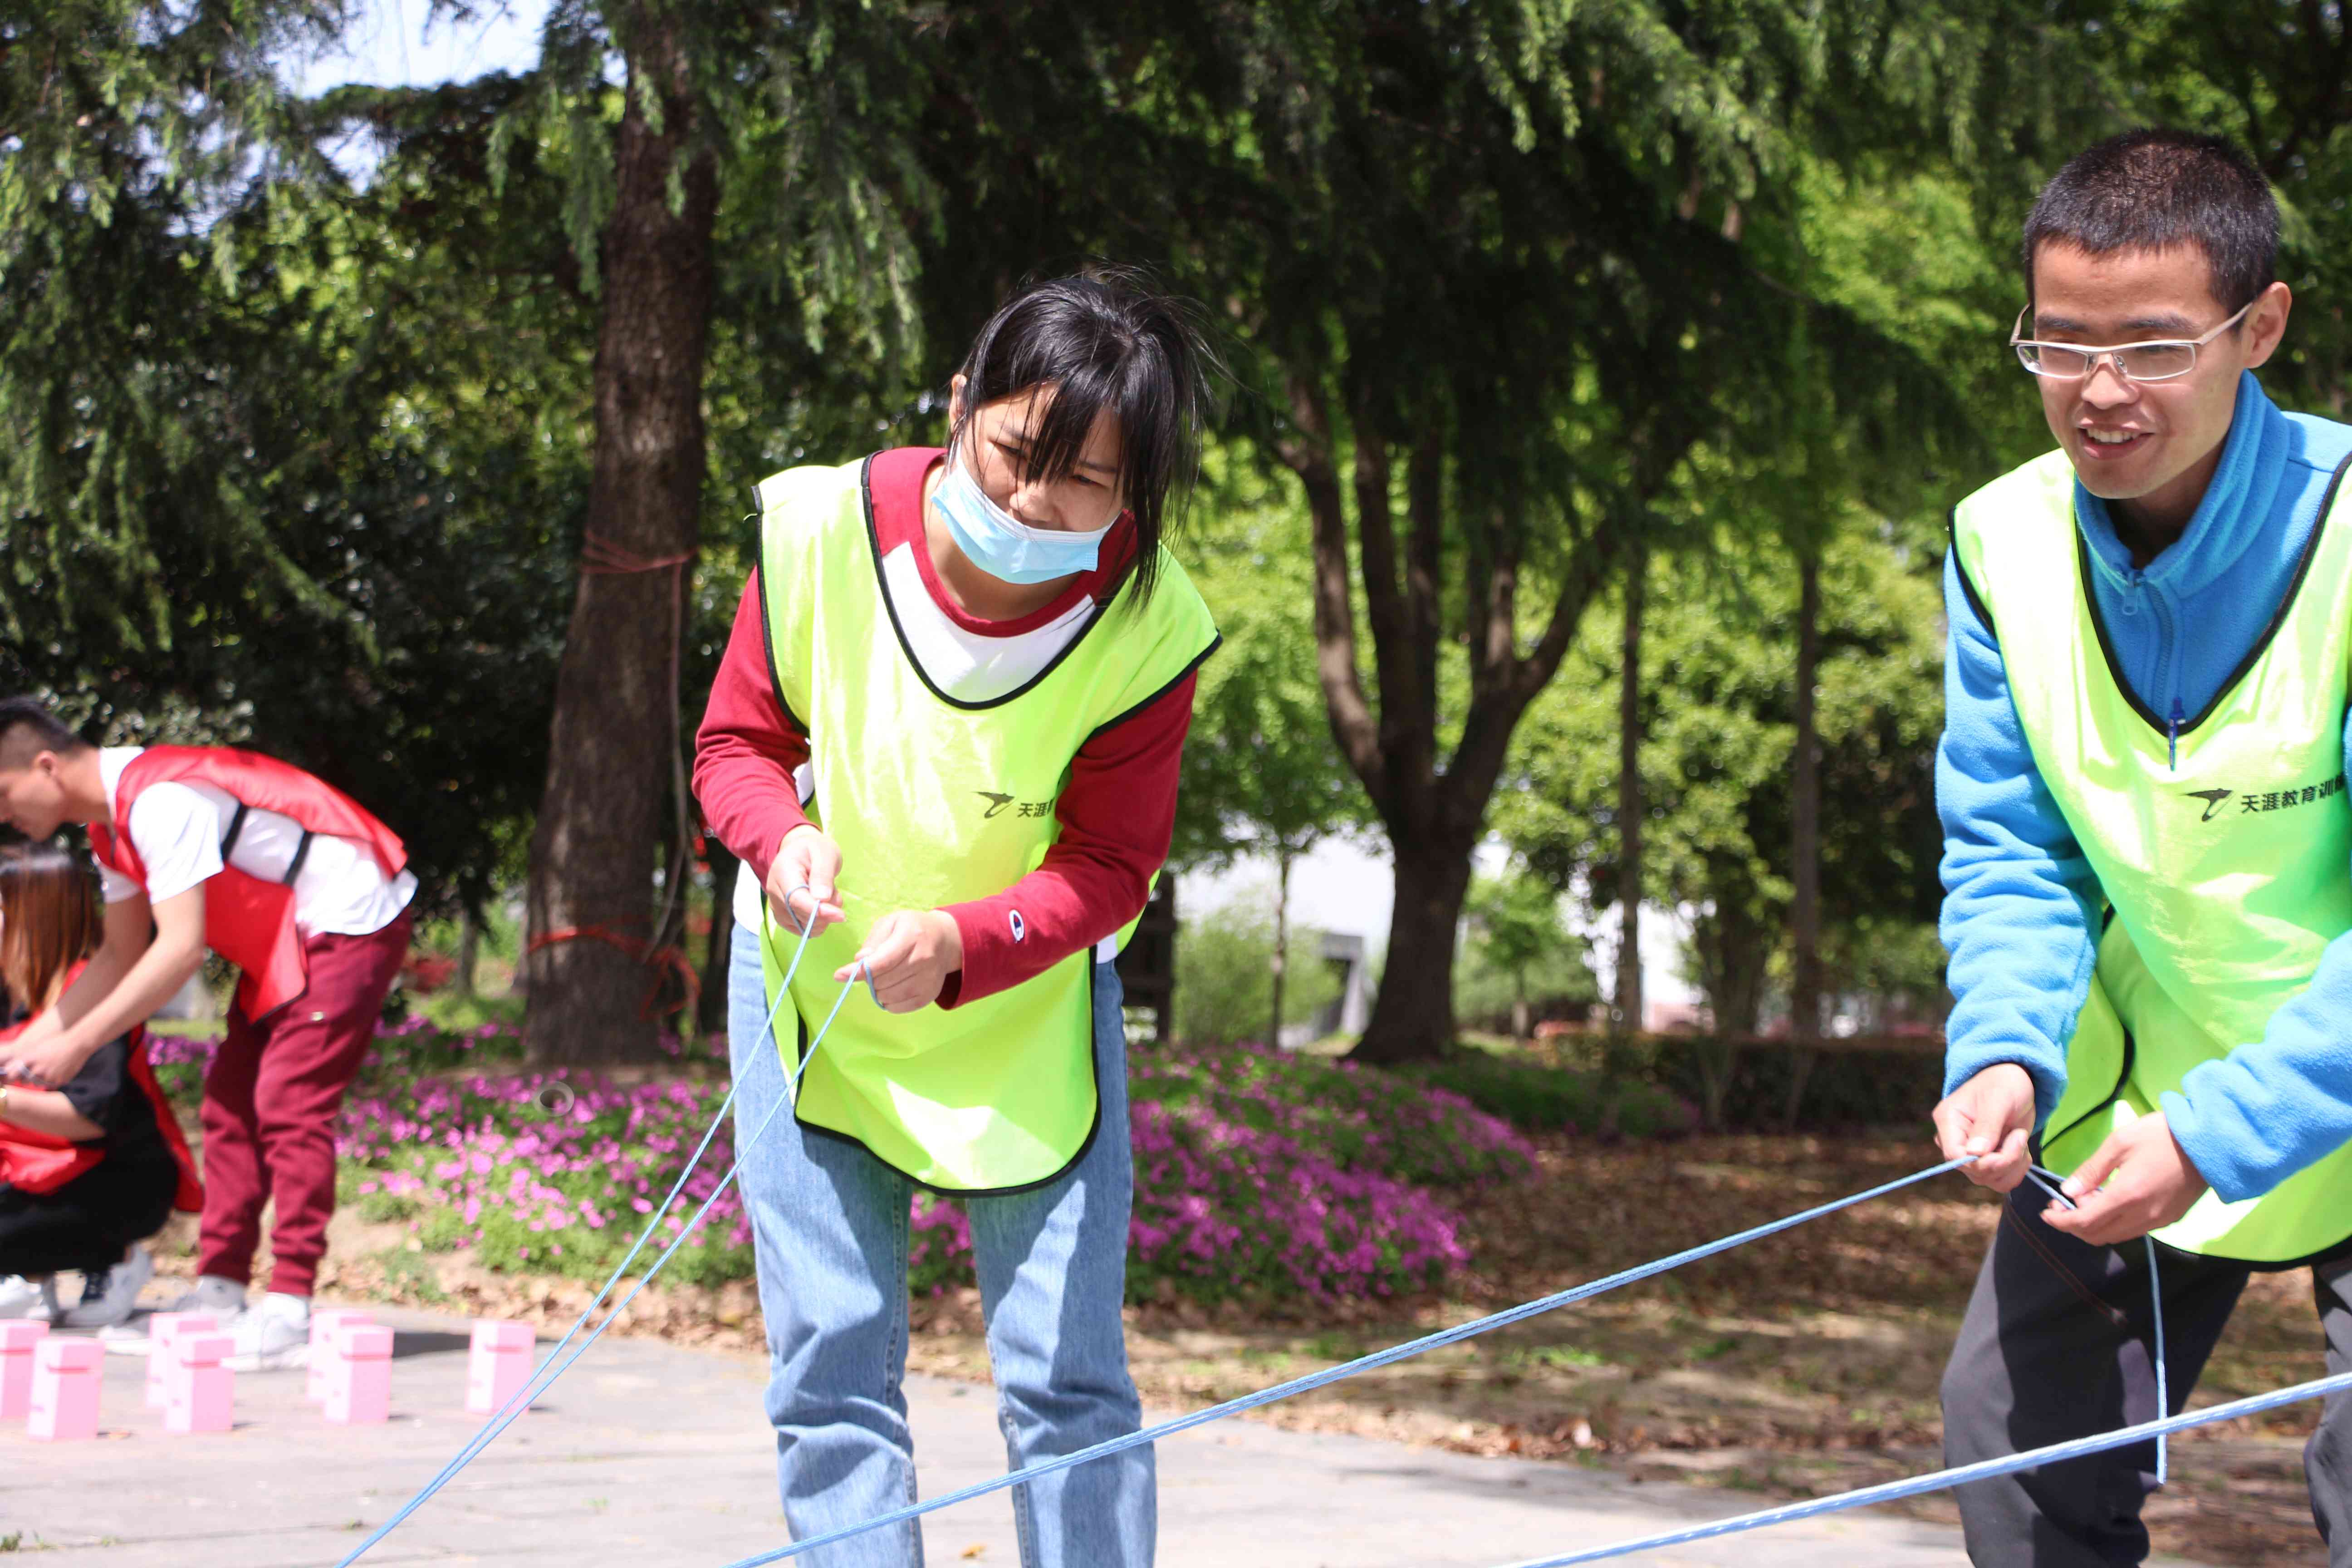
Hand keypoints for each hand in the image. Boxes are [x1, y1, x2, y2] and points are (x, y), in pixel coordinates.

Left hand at [0, 1017, 90, 1089]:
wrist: (77, 1043)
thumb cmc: (55, 1043)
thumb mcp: (36, 1048)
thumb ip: (22, 1059)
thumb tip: (8, 1069)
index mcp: (30, 1059)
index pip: (12, 1074)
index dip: (12, 1075)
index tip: (14, 1075)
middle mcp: (38, 1069)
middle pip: (25, 1080)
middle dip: (27, 1076)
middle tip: (36, 1069)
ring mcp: (49, 1076)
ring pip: (38, 1083)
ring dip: (40, 1078)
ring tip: (49, 1067)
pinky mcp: (60, 1081)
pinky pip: (51, 1084)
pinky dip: (53, 1079)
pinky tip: (58, 1069)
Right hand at [766, 825, 843, 936]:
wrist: (801, 853)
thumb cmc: (815, 850)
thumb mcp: (825, 853)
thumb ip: (823, 874)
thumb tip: (821, 898)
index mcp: (783, 871)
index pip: (797, 899)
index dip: (819, 911)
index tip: (840, 915)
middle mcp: (774, 891)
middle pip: (800, 915)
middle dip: (825, 912)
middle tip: (835, 892)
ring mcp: (776, 906)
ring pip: (803, 926)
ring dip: (823, 917)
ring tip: (826, 895)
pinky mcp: (783, 916)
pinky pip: (802, 929)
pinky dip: (817, 923)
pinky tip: (821, 907)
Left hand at [841, 910, 962, 1013]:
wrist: (944, 940)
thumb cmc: (912, 928)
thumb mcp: (891, 923)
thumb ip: (873, 941)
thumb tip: (860, 961)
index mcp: (912, 936)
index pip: (882, 961)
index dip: (858, 971)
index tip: (839, 975)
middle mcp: (923, 959)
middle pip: (883, 980)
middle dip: (868, 978)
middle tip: (871, 969)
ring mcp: (928, 979)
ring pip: (889, 996)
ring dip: (877, 990)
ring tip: (882, 978)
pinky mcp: (930, 994)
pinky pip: (899, 1007)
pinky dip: (888, 1001)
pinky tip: (890, 988)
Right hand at [1932, 1063, 2036, 1191]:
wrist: (2015, 1082)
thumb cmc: (2004, 1082)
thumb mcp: (1999, 1099)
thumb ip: (1987, 1126)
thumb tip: (1974, 1153)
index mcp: (1948, 1121)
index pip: (1955, 1156)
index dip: (1982, 1163)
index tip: (2010, 1150)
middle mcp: (1955, 1141)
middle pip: (1974, 1171)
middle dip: (2005, 1160)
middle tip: (2020, 1136)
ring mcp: (1971, 1153)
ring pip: (1989, 1179)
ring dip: (2013, 1165)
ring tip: (2021, 1139)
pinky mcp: (1987, 1160)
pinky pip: (2001, 1180)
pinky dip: (2017, 1169)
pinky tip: (2021, 1148)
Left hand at [2043, 1110, 2207, 1246]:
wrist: (2210, 1142)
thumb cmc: (2161, 1136)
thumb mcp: (2119, 1144)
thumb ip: (2091, 1171)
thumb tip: (2068, 1192)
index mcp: (2127, 1197)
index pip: (2084, 1223)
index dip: (2060, 1221)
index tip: (2046, 1211)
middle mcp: (2143, 1216)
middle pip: (2098, 1236)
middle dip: (2073, 1225)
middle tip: (2061, 1204)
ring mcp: (2159, 1220)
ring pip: (2116, 1236)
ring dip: (2094, 1225)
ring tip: (2085, 1200)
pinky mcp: (2171, 1218)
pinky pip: (2134, 1230)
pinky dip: (2115, 1223)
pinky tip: (2109, 1201)